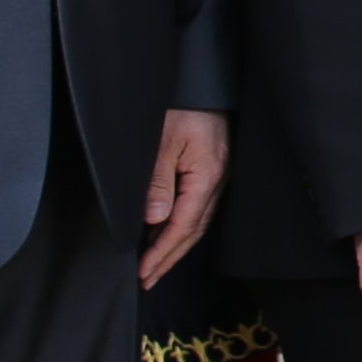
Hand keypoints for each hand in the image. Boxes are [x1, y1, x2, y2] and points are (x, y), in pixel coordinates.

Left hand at [139, 108, 229, 286]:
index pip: (183, 225)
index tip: (144, 272)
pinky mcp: (212, 169)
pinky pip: (199, 207)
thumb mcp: (163, 142)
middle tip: (148, 279)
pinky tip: (168, 232)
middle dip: (170, 258)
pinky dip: (182, 226)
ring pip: (198, 221)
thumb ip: (159, 182)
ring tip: (155, 265)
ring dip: (176, 246)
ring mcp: (217, 175)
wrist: (203, 81)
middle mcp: (217, 180)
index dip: (162, 252)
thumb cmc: (184, 106)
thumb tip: (154, 219)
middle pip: (194, 230)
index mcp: (207, 176)